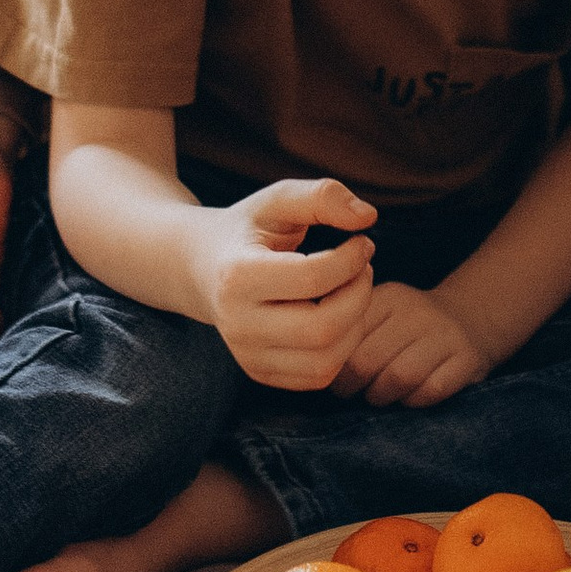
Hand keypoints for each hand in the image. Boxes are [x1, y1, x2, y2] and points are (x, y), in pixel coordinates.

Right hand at [202, 181, 378, 392]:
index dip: (352, 258)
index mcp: (236, 277)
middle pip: (322, 328)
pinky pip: (319, 375)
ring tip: (352, 290)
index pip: (313, 278)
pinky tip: (336, 314)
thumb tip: (368, 217)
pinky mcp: (259, 372)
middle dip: (359, 295)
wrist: (201, 267)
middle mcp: (237, 324)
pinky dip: (342, 346)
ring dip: (356, 323)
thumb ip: (322, 196)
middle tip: (363, 268)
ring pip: (325, 360)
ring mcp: (246, 355)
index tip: (362, 241)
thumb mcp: (278, 200)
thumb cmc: (248, 230)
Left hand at [334, 283, 492, 410]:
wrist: (470, 318)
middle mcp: (417, 312)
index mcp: (388, 298)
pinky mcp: (467, 358)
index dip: (333, 365)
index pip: (346, 336)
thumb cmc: (408, 326)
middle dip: (352, 387)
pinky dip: (413, 401)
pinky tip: (408, 397)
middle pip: (368, 360)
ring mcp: (445, 335)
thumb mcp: (381, 312)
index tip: (334, 375)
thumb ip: (351, 332)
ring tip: (378, 396)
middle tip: (352, 392)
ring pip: (399, 377)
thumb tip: (314, 367)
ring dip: (381, 397)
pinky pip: (431, 391)